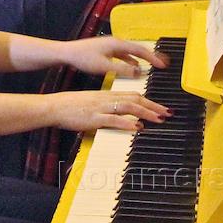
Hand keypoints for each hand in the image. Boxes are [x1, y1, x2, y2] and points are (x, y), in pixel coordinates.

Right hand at [46, 89, 170, 133]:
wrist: (54, 107)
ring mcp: (101, 108)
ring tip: (158, 119)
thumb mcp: (92, 105)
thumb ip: (107, 110)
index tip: (161, 108)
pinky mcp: (94, 118)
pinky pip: (113, 120)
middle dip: (153, 106)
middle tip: (168, 113)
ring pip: (128, 107)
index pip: (133, 95)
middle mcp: (107, 99)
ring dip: (145, 113)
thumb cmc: (71, 107)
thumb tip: (123, 119)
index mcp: (107, 95)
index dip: (149, 101)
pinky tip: (137, 127)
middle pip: (135, 99)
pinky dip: (127, 123)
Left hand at [60, 36, 168, 78]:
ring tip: (152, 65)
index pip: (140, 50)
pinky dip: (132, 60)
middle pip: (138, 49)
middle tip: (163, 63)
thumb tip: (139, 72)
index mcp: (117, 44)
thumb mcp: (105, 67)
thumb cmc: (83, 58)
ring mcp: (111, 45)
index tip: (164, 65)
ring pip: (131, 52)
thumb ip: (123, 70)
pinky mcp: (106, 50)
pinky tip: (134, 67)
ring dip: (142, 59)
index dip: (153, 58)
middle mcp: (115, 42)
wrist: (67, 53)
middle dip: (151, 56)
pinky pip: (124, 54)